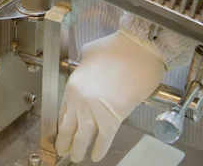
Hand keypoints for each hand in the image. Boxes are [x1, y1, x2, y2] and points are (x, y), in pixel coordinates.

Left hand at [56, 30, 164, 162]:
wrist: (139, 50)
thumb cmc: (118, 47)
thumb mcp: (90, 53)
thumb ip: (84, 66)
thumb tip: (87, 72)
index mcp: (73, 84)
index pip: (64, 109)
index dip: (63, 122)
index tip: (63, 129)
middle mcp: (79, 100)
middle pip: (68, 126)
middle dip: (64, 141)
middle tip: (62, 149)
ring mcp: (94, 110)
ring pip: (82, 137)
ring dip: (78, 149)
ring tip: (77, 157)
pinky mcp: (112, 118)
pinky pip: (103, 139)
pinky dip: (100, 149)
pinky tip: (96, 156)